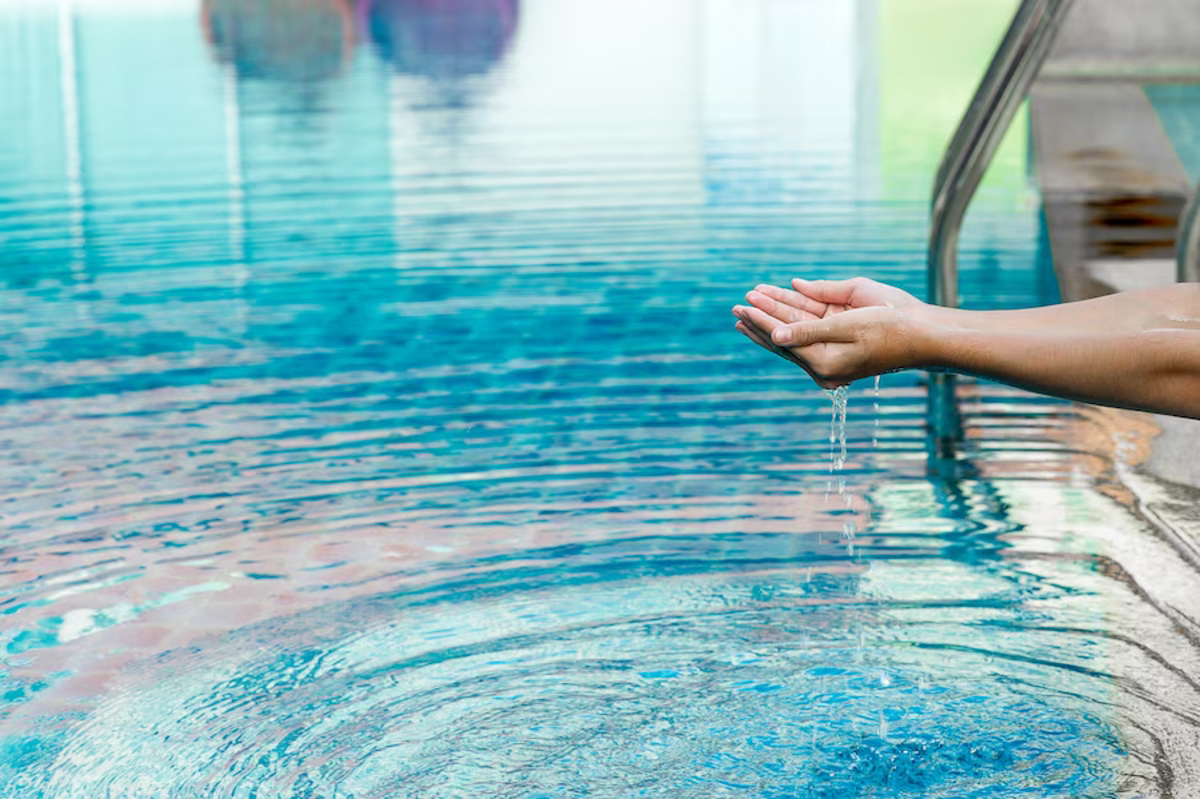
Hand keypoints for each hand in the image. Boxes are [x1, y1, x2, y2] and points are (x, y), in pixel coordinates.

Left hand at [732, 277, 925, 381]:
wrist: (924, 336)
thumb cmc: (892, 327)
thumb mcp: (849, 324)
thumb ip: (809, 330)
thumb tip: (777, 335)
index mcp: (825, 363)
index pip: (783, 338)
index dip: (762, 319)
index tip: (742, 304)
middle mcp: (824, 367)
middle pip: (783, 339)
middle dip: (760, 321)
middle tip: (735, 308)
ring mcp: (831, 361)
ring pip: (792, 337)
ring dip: (770, 323)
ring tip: (745, 314)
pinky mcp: (838, 352)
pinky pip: (806, 337)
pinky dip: (788, 325)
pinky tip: (774, 320)